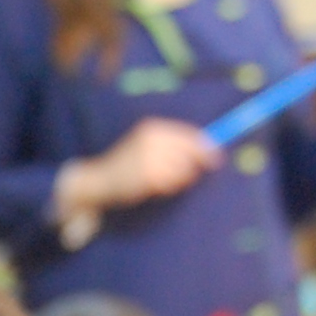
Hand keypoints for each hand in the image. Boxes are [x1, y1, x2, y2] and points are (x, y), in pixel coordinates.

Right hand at [55, 118, 218, 227]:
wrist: (98, 179)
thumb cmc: (126, 165)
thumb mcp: (146, 146)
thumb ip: (171, 145)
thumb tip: (207, 150)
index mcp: (153, 128)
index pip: (190, 134)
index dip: (206, 147)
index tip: (216, 159)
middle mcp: (153, 139)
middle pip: (192, 151)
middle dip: (195, 165)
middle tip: (186, 175)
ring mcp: (152, 157)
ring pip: (185, 170)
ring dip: (179, 179)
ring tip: (160, 180)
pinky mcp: (150, 175)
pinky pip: (173, 183)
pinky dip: (169, 188)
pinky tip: (154, 187)